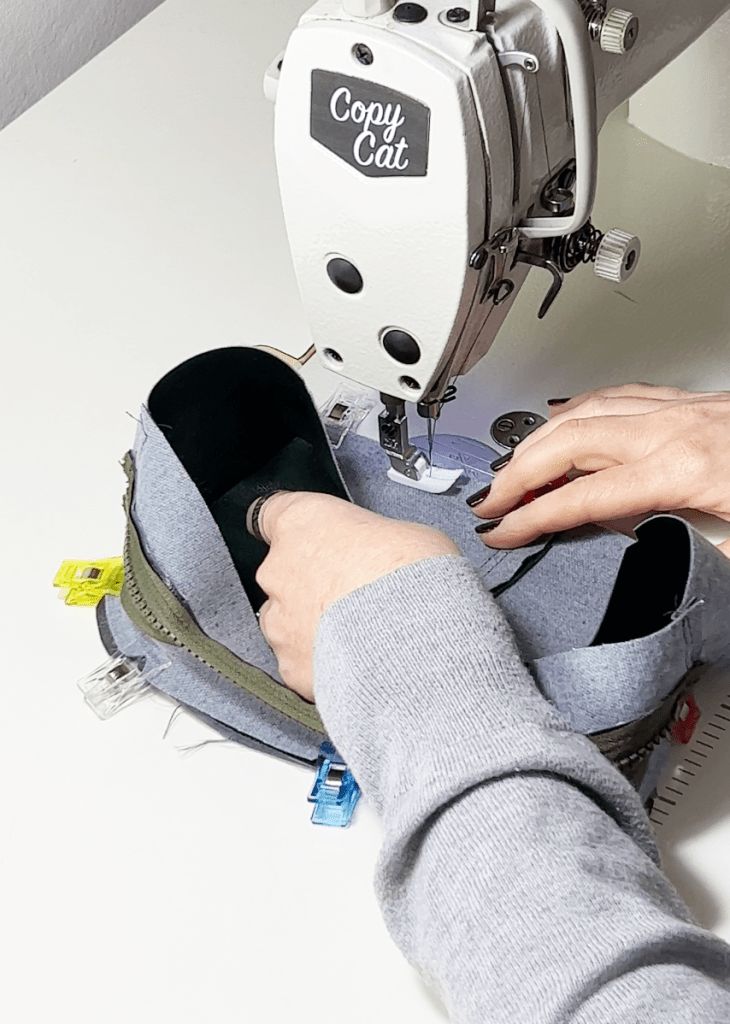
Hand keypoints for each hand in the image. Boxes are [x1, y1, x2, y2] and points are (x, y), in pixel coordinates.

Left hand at [255, 492, 457, 699]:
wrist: (413, 642)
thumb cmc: (411, 579)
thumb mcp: (406, 533)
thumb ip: (372, 541)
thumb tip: (384, 554)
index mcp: (301, 523)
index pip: (272, 513)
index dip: (297, 529)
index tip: (309, 536)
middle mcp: (279, 570)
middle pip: (284, 572)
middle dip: (313, 583)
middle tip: (356, 592)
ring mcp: (279, 622)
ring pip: (288, 621)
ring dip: (315, 625)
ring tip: (360, 633)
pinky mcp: (290, 665)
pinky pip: (301, 662)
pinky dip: (322, 663)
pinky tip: (356, 662)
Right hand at [471, 383, 729, 555]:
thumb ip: (687, 557)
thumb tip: (646, 564)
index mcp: (683, 470)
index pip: (582, 496)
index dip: (530, 517)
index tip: (501, 531)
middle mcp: (674, 431)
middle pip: (567, 443)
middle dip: (515, 473)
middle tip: (490, 500)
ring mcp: (681, 409)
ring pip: (585, 411)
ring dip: (539, 439)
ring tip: (515, 467)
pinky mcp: (693, 401)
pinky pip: (618, 393)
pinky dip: (578, 407)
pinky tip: (564, 414)